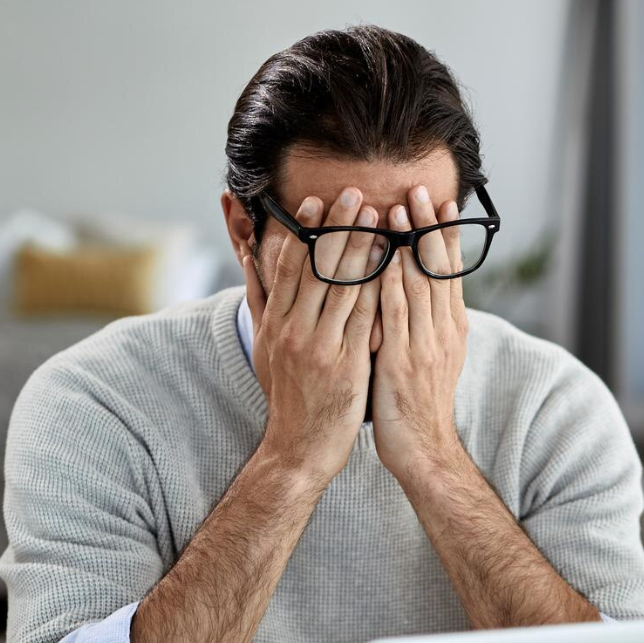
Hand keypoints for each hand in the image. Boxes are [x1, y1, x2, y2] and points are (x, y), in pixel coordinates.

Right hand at [243, 187, 382, 486]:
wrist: (299, 447)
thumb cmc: (287, 395)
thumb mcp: (264, 346)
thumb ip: (260, 299)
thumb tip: (249, 258)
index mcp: (275, 323)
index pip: (288, 267)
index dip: (303, 232)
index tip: (316, 202)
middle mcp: (294, 330)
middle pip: (317, 269)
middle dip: (338, 229)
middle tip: (356, 195)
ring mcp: (320, 347)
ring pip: (343, 288)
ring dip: (364, 249)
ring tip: (381, 219)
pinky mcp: (347, 365)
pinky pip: (365, 319)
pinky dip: (378, 288)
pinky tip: (394, 266)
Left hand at [372, 185, 469, 486]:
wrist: (422, 448)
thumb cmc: (418, 404)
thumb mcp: (430, 357)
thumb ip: (425, 323)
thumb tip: (418, 292)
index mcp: (450, 329)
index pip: (448, 272)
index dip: (444, 236)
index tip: (441, 203)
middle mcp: (442, 331)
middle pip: (436, 270)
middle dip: (427, 227)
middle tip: (420, 190)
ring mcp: (424, 345)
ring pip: (418, 285)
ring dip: (407, 244)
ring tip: (399, 209)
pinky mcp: (402, 361)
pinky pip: (396, 316)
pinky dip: (391, 284)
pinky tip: (383, 259)